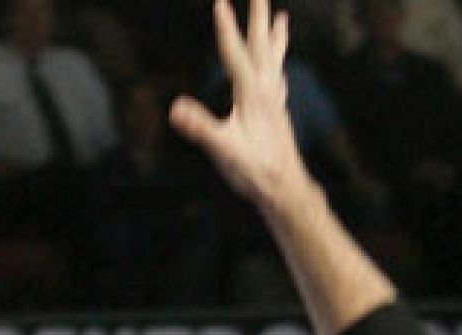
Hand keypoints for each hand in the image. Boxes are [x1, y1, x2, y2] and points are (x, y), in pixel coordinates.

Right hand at [168, 0, 303, 206]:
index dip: (226, 26)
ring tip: (281, 17)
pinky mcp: (278, 112)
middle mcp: (266, 90)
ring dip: (275, 35)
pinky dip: (279, 63)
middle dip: (258, 16)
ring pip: (274, 58)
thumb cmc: (255, 171)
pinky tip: (278, 67)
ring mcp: (274, 100)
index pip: (234, 53)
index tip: (220, 0)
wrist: (285, 189)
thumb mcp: (224, 150)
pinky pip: (278, 77)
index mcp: (251, 93)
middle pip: (261, 44)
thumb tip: (176, 109)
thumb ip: (201, 127)